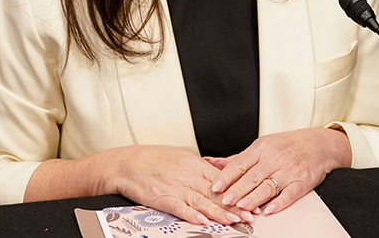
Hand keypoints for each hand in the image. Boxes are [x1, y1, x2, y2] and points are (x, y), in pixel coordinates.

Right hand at [107, 145, 248, 225]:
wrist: (127, 162)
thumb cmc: (152, 159)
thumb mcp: (182, 157)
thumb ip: (202, 166)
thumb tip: (220, 170)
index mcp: (195, 165)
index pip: (222, 181)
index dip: (238, 192)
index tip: (252, 201)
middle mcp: (188, 176)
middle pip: (215, 193)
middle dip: (234, 206)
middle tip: (250, 215)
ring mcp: (175, 187)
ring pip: (201, 201)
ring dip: (218, 212)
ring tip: (233, 220)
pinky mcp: (162, 197)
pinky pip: (179, 207)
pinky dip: (191, 214)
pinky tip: (202, 221)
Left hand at [207, 128, 350, 215]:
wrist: (318, 144)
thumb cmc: (287, 145)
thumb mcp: (261, 146)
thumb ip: (238, 158)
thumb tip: (213, 163)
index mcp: (261, 149)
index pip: (240, 163)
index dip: (227, 176)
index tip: (216, 186)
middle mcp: (273, 159)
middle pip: (252, 176)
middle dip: (237, 189)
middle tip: (225, 199)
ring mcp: (288, 171)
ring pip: (268, 185)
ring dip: (254, 197)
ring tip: (243, 206)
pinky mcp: (301, 182)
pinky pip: (290, 193)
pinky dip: (279, 202)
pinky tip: (270, 209)